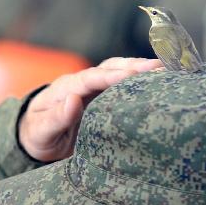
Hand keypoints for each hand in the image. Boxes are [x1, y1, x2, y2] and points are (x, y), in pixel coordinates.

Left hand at [18, 58, 160, 161]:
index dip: (113, 75)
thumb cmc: (37, 135)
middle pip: (111, 68)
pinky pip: (125, 86)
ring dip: (143, 70)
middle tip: (162, 66)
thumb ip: (56, 118)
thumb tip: (74, 99)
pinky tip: (162, 83)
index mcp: (66, 87)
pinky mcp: (105, 98)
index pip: (92, 77)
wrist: (35, 138)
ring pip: (121, 72)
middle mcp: (83, 83)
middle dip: (136, 66)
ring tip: (169, 69)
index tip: (135, 73)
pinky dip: (142, 83)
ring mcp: (95, 89)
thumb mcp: (41, 131)